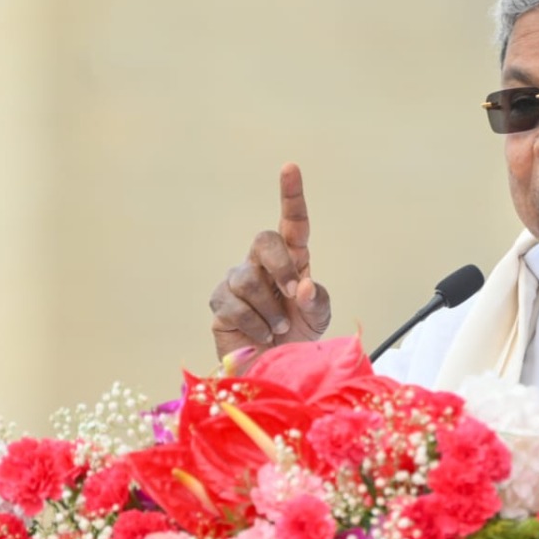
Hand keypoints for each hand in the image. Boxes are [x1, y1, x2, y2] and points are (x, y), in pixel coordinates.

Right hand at [209, 163, 330, 358]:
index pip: (292, 223)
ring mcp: (238, 281)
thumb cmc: (299, 337)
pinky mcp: (220, 302)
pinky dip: (253, 325)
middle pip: (264, 240)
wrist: (274, 370)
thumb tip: (304, 286)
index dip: (290, 195)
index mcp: (294, 260)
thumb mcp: (318, 319)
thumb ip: (317, 301)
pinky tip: (260, 335)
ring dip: (269, 309)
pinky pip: (233, 305)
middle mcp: (263, 264)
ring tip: (278, 329)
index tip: (290, 168)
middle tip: (294, 295)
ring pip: (247, 278)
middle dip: (281, 266)